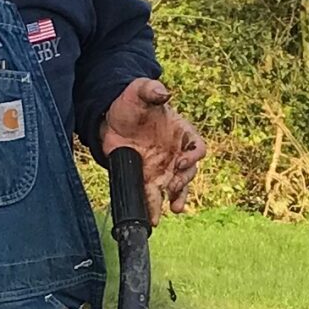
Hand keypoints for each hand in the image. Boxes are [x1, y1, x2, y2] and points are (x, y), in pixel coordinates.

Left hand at [100, 78, 206, 221]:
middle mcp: (176, 153)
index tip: (182, 160)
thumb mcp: (140, 90)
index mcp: (182, 133)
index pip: (197, 147)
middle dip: (184, 181)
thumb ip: (151, 90)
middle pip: (189, 172)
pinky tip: (153, 218)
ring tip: (174, 209)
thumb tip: (163, 93)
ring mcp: (163, 168)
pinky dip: (155, 207)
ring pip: (176, 188)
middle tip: (173, 186)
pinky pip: (155, 195)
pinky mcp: (147, 178)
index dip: (194, 156)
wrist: (110, 117)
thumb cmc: (131, 102)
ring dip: (177, 198)